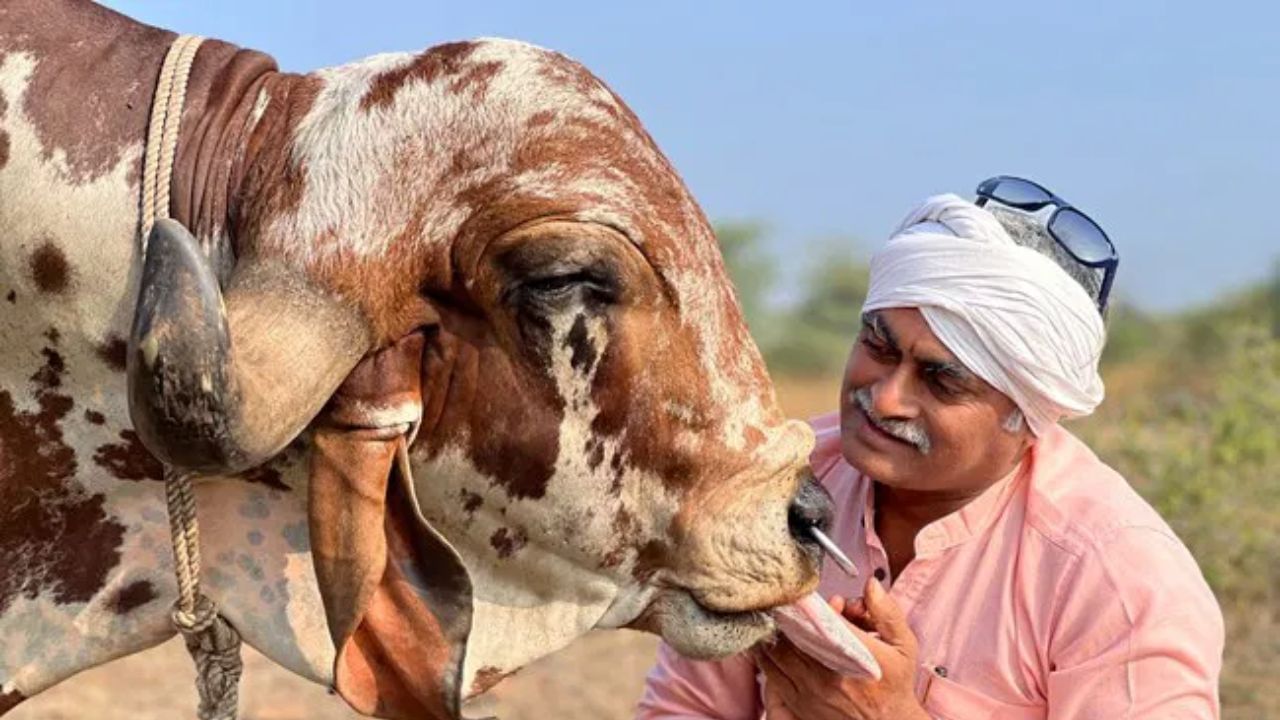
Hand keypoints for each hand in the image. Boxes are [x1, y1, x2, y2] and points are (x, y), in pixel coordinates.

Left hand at [757, 578, 927, 719]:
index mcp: (856, 656)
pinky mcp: (799, 704)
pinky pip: (771, 674)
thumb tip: (870, 585)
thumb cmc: (894, 684)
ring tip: (772, 618)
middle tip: (785, 603)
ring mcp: (811, 690)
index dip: (812, 604)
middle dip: (789, 615)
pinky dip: (766, 656)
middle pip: (794, 634)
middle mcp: (829, 674)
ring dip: (774, 633)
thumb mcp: (903, 646)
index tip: (806, 595)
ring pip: (778, 653)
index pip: (823, 620)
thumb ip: (887, 613)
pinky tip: (766, 643)